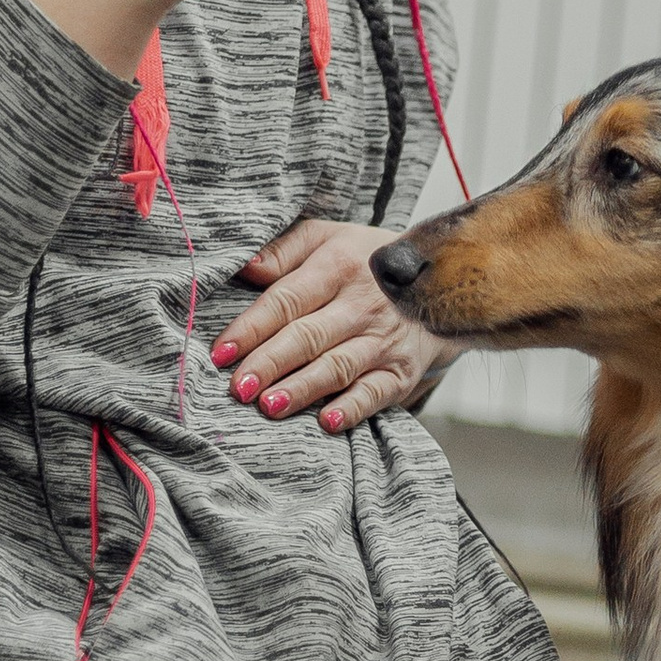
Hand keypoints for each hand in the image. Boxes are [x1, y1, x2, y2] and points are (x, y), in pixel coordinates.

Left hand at [210, 220, 457, 433]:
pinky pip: (375, 393)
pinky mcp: (400, 372)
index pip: (287, 300)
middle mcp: (362, 304)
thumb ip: (284, 251)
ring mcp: (384, 340)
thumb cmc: (364, 264)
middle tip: (238, 388)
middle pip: (308, 336)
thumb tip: (245, 268)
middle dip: (270, 363)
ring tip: (268, 406)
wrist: (438, 287)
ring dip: (302, 388)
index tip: (222, 352)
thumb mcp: (327, 238)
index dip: (252, 327)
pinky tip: (326, 422)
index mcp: (337, 267)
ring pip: (337, 367)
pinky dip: (352, 409)